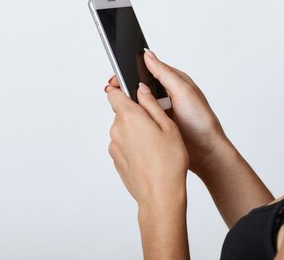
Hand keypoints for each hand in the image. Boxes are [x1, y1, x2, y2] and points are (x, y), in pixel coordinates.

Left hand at [106, 82, 188, 206]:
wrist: (160, 195)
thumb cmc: (169, 161)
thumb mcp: (168, 126)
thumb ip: (151, 104)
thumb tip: (141, 90)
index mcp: (129, 116)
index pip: (114, 93)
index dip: (122, 89)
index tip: (133, 91)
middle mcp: (117, 129)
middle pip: (121, 111)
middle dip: (136, 113)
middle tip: (157, 124)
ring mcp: (114, 145)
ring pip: (123, 129)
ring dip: (135, 131)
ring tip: (155, 143)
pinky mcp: (116, 159)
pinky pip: (124, 144)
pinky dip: (134, 145)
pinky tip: (149, 155)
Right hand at [107, 49, 228, 175]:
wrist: (206, 151)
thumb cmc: (200, 119)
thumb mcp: (182, 91)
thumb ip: (164, 73)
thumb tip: (147, 55)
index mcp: (173, 81)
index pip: (147, 70)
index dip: (131, 71)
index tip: (117, 76)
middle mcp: (166, 93)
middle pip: (140, 86)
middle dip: (126, 87)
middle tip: (113, 91)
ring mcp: (161, 109)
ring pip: (138, 101)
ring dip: (129, 102)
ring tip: (119, 104)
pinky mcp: (157, 122)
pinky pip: (141, 116)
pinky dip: (133, 115)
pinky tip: (128, 117)